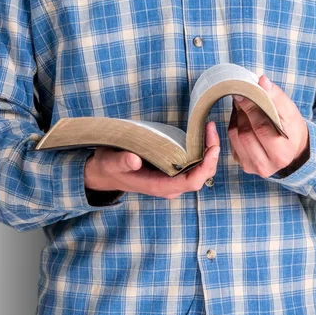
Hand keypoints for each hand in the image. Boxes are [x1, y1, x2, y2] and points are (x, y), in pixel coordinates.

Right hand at [84, 121, 220, 198]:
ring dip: (208, 151)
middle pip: (201, 176)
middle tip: (211, 128)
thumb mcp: (110, 163)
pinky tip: (201, 134)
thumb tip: (134, 160)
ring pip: (200, 170)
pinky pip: (194, 164)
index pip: (190, 182)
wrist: (104, 173)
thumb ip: (121, 162)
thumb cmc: (107, 168)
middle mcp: (170, 186)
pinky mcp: (172, 171)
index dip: (205, 167)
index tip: (211, 147)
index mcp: (158, 186)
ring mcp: (172, 180)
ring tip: (209, 128)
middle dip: (211, 154)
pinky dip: (201, 150)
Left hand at [228, 74, 309, 177]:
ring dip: (236, 118)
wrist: (293, 150)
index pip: (261, 128)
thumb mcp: (290, 112)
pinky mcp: (243, 164)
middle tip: (242, 97)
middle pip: (245, 133)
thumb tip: (262, 80)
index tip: (242, 93)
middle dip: (242, 112)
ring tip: (242, 107)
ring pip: (235, 137)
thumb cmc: (292, 130)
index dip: (250, 108)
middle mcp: (265, 166)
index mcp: (281, 154)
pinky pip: (231, 142)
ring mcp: (251, 167)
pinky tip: (241, 119)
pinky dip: (234, 127)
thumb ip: (276, 96)